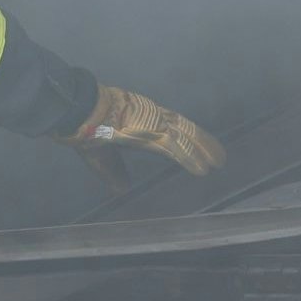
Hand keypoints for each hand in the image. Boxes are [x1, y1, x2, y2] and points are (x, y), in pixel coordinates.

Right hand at [70, 86, 224, 177]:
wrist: (81, 111)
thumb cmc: (88, 128)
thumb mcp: (102, 156)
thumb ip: (114, 172)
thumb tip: (122, 190)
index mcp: (139, 118)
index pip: (169, 127)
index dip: (185, 137)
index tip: (196, 146)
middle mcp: (152, 116)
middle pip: (184, 128)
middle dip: (201, 142)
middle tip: (217, 155)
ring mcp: (155, 121)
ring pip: (187, 136)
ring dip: (204, 149)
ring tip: (219, 161)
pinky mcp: (154, 130)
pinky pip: (179, 147)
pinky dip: (192, 158)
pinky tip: (204, 168)